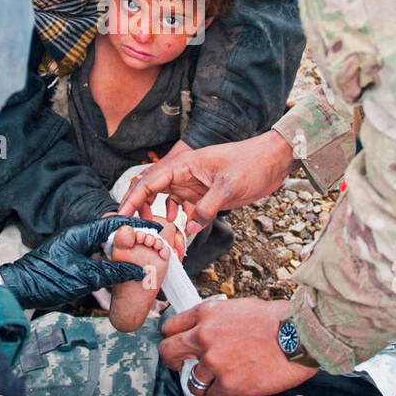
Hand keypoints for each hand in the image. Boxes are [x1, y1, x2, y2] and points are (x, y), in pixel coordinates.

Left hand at [0, 216, 160, 308]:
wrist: (18, 289)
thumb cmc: (45, 279)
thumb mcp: (85, 278)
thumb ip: (113, 273)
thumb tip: (137, 271)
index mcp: (81, 232)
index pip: (116, 223)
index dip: (138, 225)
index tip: (156, 229)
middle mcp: (79, 235)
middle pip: (112, 232)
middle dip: (133, 239)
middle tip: (153, 247)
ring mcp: (75, 246)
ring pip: (105, 245)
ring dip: (122, 251)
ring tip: (141, 258)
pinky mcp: (72, 258)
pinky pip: (97, 255)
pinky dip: (111, 261)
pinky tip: (120, 270)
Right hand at [118, 130, 295, 228]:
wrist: (273, 161)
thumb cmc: (251, 164)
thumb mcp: (229, 187)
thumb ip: (206, 209)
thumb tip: (188, 229)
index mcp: (185, 165)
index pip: (149, 180)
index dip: (133, 198)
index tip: (122, 215)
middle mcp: (184, 174)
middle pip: (151, 189)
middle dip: (138, 208)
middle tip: (131, 228)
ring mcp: (193, 184)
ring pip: (166, 201)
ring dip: (159, 216)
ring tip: (156, 234)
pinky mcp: (203, 194)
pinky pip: (184, 208)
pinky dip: (178, 220)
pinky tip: (179, 231)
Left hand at [158, 298, 317, 395]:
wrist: (297, 335)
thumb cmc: (276, 320)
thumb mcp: (239, 307)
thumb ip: (217, 319)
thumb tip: (208, 329)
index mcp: (207, 313)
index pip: (171, 326)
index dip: (173, 338)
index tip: (178, 346)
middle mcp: (205, 336)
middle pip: (169, 352)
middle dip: (173, 362)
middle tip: (181, 366)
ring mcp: (214, 361)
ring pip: (193, 380)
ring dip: (205, 382)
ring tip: (221, 379)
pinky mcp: (228, 383)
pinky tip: (233, 388)